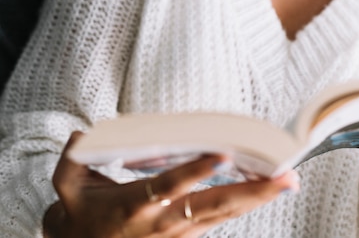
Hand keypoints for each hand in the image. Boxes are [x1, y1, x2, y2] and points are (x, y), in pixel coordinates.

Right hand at [43, 132, 298, 237]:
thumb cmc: (80, 220)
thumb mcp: (66, 191)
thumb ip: (72, 161)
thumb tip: (82, 135)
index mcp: (136, 205)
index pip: (170, 186)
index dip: (195, 171)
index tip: (222, 154)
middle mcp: (165, 222)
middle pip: (214, 205)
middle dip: (253, 192)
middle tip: (286, 177)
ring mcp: (180, 232)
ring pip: (225, 214)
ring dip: (258, 198)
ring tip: (288, 180)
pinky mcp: (188, 235)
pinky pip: (222, 218)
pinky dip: (246, 203)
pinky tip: (268, 189)